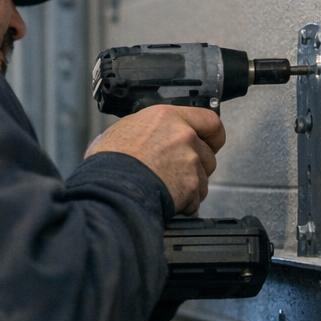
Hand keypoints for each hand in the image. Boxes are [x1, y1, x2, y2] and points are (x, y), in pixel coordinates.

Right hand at [84, 105, 225, 214]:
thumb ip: (147, 129)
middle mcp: (183, 136)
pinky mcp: (191, 186)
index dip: (211, 134)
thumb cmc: (109, 160)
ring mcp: (190, 162)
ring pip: (203, 177)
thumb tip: (148, 134)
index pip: (209, 120)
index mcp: (167, 117)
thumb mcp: (123, 129)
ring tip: (166, 187)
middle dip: (196, 164)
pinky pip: (195, 198)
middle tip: (177, 170)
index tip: (208, 141)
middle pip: (208, 153)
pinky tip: (166, 200)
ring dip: (190, 184)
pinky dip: (185, 203)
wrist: (110, 186)